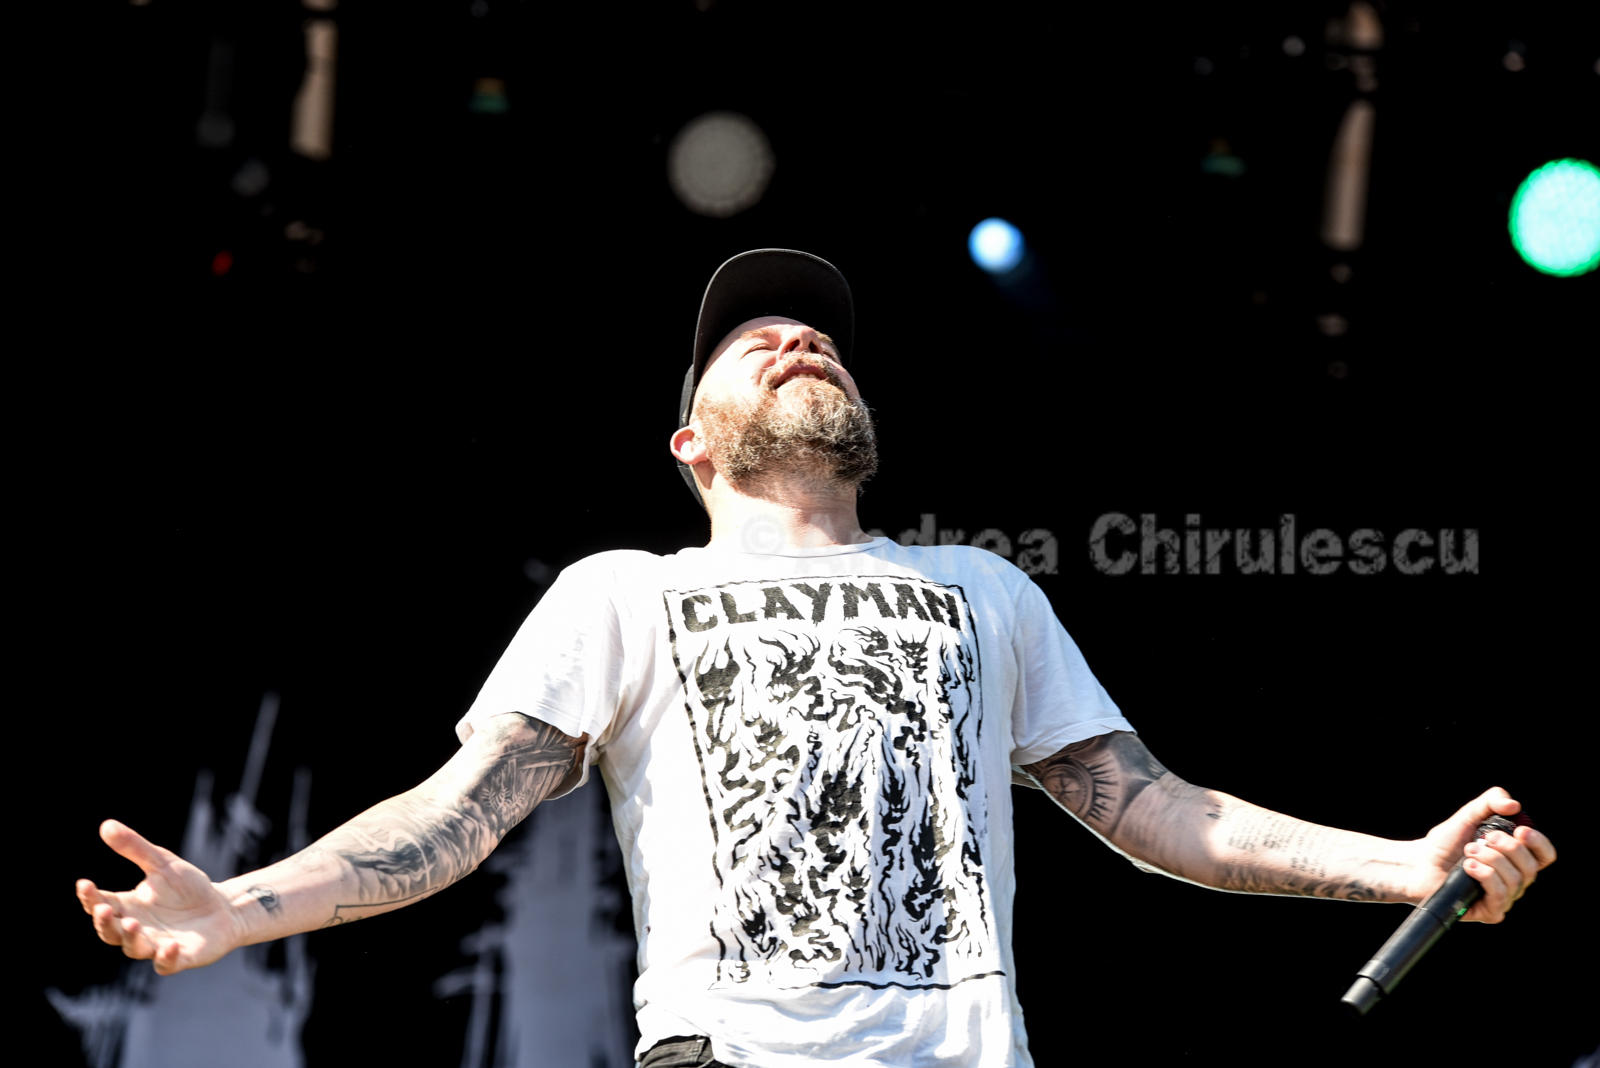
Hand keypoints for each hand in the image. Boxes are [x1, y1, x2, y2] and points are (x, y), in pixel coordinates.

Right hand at [76, 820, 244, 974]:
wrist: (223, 907)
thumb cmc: (188, 887)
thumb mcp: (162, 863)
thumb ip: (135, 848)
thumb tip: (106, 825)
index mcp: (128, 907)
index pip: (101, 903)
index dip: (90, 897)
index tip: (84, 883)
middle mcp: (137, 929)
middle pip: (110, 932)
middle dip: (104, 922)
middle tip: (102, 909)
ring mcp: (156, 945)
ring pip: (133, 949)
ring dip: (130, 938)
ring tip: (132, 924)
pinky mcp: (179, 957)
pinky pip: (166, 964)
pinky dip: (165, 958)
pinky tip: (168, 946)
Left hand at [1406, 788, 1556, 923]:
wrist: (1420, 863)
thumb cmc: (1446, 842)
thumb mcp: (1469, 815)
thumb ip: (1491, 802)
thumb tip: (1514, 806)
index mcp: (1516, 858)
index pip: (1545, 855)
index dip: (1539, 843)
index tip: (1520, 830)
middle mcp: (1515, 879)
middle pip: (1531, 866)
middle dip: (1507, 848)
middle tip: (1482, 839)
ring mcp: (1504, 897)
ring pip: (1515, 880)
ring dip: (1489, 859)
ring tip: (1468, 852)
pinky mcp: (1491, 911)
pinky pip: (1501, 895)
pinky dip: (1485, 876)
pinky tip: (1468, 867)